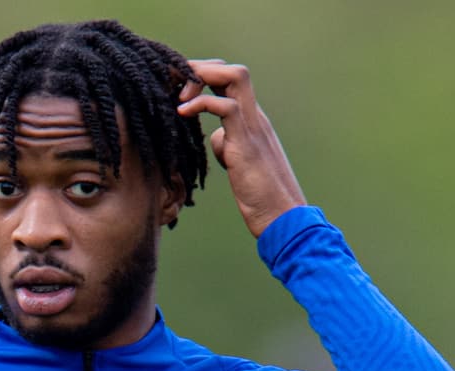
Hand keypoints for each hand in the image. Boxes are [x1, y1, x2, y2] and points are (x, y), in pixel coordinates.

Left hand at [177, 59, 305, 236]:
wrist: (283, 218)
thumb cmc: (260, 196)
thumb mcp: (238, 163)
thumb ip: (227, 144)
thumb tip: (215, 137)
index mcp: (252, 121)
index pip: (230, 81)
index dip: (203, 77)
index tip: (176, 87)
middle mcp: (255, 117)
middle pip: (231, 70)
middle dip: (199, 68)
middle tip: (172, 83)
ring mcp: (253, 127)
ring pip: (234, 76)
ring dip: (202, 76)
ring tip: (178, 94)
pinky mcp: (246, 143)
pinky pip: (226, 107)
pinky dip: (201, 104)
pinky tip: (182, 113)